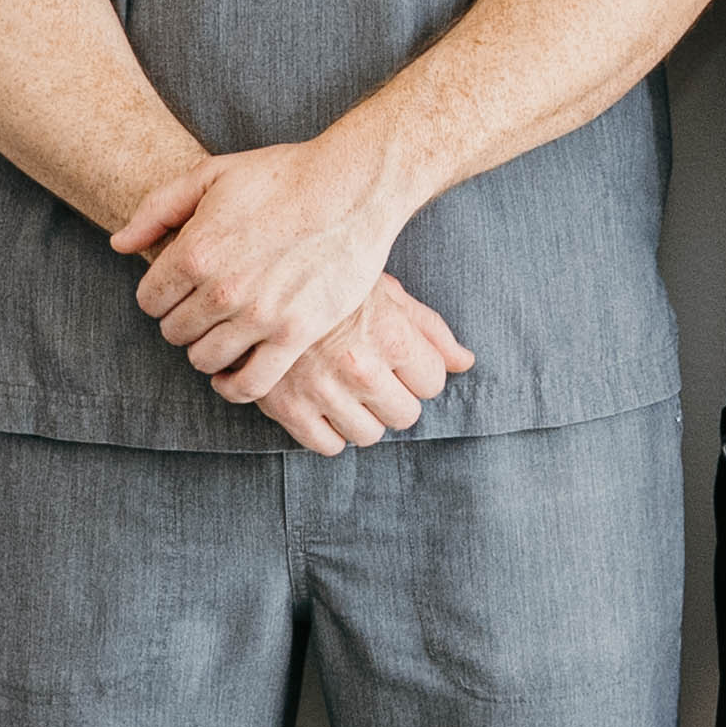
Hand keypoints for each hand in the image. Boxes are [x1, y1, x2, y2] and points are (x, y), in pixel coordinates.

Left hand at [118, 138, 408, 408]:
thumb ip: (157, 210)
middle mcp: (222, 289)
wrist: (352, 187)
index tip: (180, 290)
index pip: (149, 300)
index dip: (160, 295)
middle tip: (205, 309)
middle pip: (174, 332)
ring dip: (208, 350)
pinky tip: (234, 373)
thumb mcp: (211, 175)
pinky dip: (234, 386)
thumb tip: (120, 245)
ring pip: (205, 360)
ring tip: (224, 333)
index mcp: (195, 250)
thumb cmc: (282, 176)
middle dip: (183, 321)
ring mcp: (260, 316)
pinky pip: (250, 385)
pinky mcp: (295, 335)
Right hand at [249, 277, 475, 454]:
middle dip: (393, 398)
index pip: (433, 382)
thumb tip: (465, 362)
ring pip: (368, 436)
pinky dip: (328, 432)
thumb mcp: (386, 291)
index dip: (418, 372)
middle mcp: (360, 367)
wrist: (259, 280)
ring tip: (345, 389)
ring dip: (362, 417)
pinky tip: (321, 404)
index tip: (398, 360)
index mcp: (390, 334)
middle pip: (405, 416)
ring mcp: (323, 391)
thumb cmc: (330, 281)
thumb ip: (430, 329)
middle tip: (371, 376)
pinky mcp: (288, 409)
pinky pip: (328, 446)